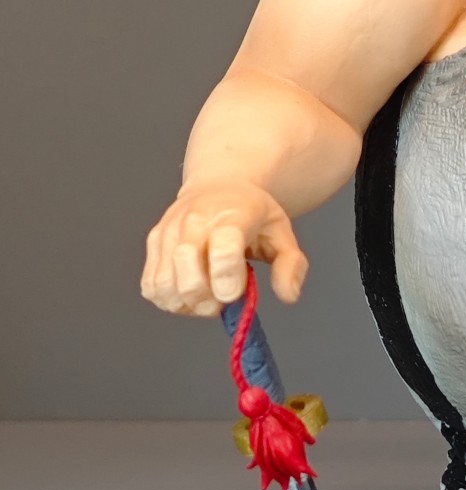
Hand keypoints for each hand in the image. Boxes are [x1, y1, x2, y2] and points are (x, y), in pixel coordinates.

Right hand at [141, 183, 307, 315]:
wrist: (219, 185)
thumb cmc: (251, 213)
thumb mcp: (282, 233)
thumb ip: (290, 264)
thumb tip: (288, 295)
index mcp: (231, 215)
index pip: (223, 247)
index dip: (227, 278)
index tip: (234, 295)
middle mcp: (194, 220)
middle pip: (186, 267)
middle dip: (205, 297)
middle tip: (222, 300)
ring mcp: (169, 231)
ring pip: (164, 283)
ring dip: (186, 303)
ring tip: (207, 296)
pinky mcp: (154, 244)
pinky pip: (152, 286)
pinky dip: (170, 300)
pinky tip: (190, 293)